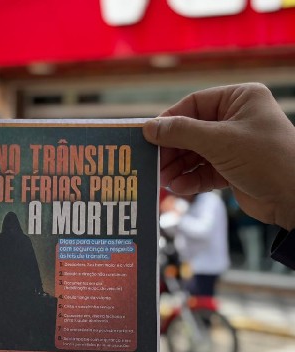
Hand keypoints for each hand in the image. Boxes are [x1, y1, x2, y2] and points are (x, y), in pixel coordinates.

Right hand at [143, 83, 294, 230]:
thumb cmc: (266, 159)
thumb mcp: (219, 141)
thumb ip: (181, 132)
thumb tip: (149, 127)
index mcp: (240, 99)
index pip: (193, 104)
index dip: (169, 121)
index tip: (148, 137)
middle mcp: (237, 119)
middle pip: (191, 131)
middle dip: (172, 150)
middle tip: (154, 164)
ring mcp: (234, 145)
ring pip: (194, 153)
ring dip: (178, 168)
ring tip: (164, 180)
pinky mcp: (232, 169)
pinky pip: (203, 171)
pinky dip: (191, 179)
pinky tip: (180, 188)